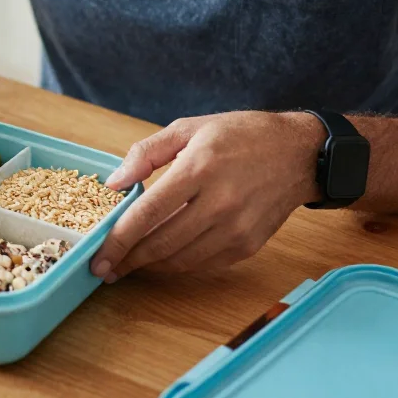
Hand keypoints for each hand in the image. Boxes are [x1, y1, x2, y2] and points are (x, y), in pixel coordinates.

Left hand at [91, 111, 325, 278]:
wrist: (299, 154)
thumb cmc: (241, 135)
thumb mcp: (189, 128)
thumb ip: (146, 153)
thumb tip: (114, 183)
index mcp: (199, 168)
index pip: (148, 214)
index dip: (118, 240)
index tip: (98, 258)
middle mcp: (219, 203)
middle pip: (161, 244)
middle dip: (128, 261)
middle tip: (105, 268)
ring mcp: (236, 228)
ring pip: (181, 260)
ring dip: (150, 266)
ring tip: (129, 265)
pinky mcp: (249, 245)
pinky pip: (203, 264)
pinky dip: (178, 264)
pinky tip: (163, 259)